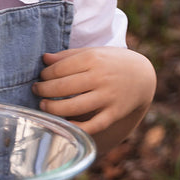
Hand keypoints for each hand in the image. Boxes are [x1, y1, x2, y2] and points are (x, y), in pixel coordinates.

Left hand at [32, 47, 155, 151]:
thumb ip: (68, 56)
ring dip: (53, 109)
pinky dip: (76, 127)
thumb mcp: (93, 52)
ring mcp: (107, 97)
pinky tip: (64, 123)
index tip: (40, 77)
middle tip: (37, 91)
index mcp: (93, 59)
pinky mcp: (114, 114)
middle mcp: (100, 78)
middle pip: (62, 88)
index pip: (59, 69)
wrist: (143, 76)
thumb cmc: (112, 62)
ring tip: (44, 106)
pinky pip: (92, 125)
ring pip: (73, 107)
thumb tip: (44, 59)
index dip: (45, 75)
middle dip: (43, 91)